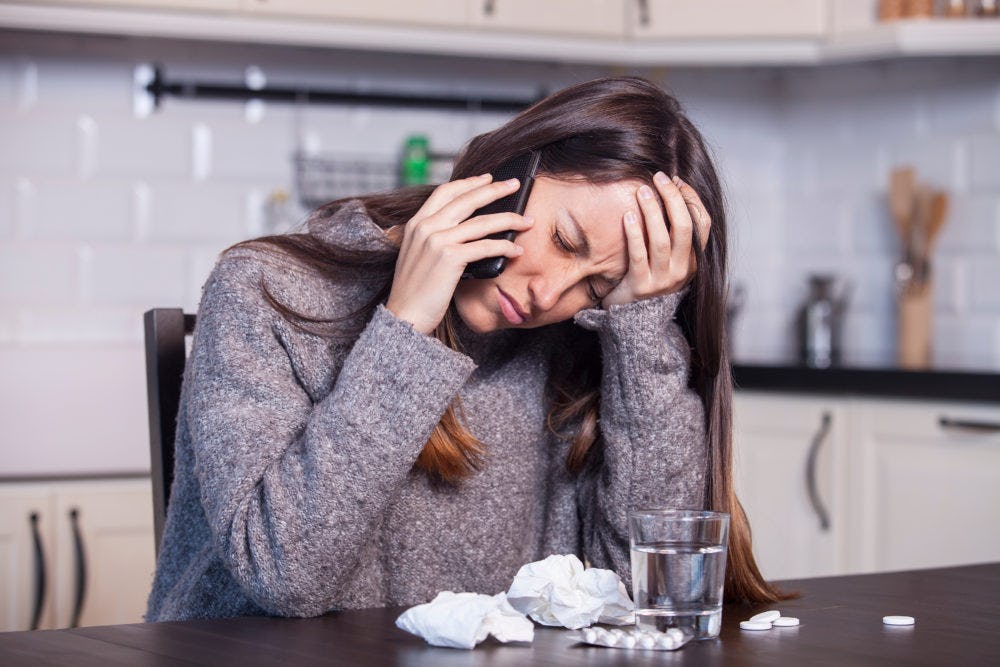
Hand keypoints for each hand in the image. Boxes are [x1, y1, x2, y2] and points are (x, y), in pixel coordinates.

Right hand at [386, 174, 534, 333]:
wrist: (404, 315)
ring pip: (481, 222)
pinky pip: (485, 247)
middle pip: (467, 200)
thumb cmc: (414, 291)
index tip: (488, 178)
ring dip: (509, 219)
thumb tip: (465, 229)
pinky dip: (504, 247)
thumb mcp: (418, 255)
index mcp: (416, 223)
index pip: (446, 192)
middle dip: (495, 190)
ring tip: (527, 220)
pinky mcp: (450, 258)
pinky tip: (516, 250)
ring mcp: (437, 241)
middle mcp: (425, 227)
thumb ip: (433, 237)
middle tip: (515, 185)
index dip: (469, 183)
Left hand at [601, 171, 711, 307]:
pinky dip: (634, 233)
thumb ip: (673, 235)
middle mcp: (682, 270)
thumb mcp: (669, 261)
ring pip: (662, 239)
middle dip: (673, 198)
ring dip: (653, 212)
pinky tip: (628, 215)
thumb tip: (671, 192)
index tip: (676, 180)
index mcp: (694, 261)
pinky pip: (638, 255)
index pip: (702, 224)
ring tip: (642, 190)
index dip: (691, 199)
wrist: (632, 321)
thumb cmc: (648, 280)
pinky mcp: (640, 286)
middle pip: (684, 227)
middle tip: (659, 177)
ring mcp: (662, 279)